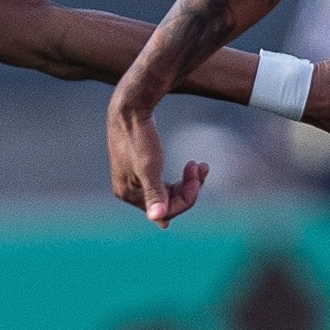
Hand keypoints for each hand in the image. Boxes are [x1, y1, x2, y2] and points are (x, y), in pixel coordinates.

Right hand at [107, 94, 209, 227]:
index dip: (186, 199)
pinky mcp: (141, 169)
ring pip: (169, 192)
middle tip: (201, 167)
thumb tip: (159, 221)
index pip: (164, 211)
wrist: (130, 108)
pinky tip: (192, 167)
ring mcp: (135, 181)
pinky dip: (180, 177)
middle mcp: (129, 191)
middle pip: (167, 202)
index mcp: (128, 194)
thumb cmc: (139, 136)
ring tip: (200, 165)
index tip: (198, 178)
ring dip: (187, 182)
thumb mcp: (149, 166)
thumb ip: (155, 194)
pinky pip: (165, 183)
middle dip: (188, 188)